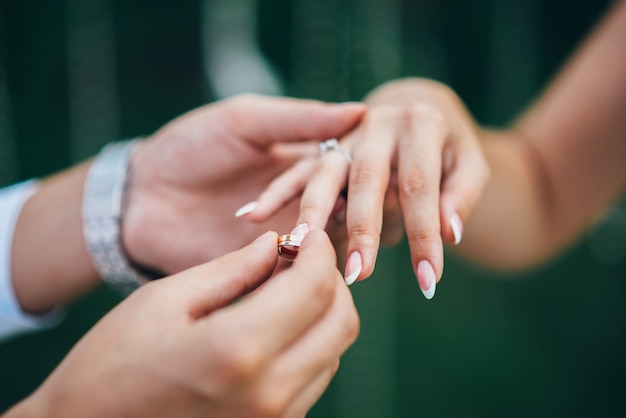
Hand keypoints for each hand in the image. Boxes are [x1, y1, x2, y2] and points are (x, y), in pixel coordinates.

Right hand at [8, 230, 358, 417]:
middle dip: (330, 280)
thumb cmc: (113, 362)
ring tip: (287, 288)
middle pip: (342, 322)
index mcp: (238, 350)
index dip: (318, 251)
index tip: (306, 234)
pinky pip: (316, 377)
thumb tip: (278, 245)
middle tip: (301, 258)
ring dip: (323, 311)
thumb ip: (232, 269)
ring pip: (335, 350)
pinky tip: (279, 324)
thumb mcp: (165, 300)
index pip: (315, 288)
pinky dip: (310, 342)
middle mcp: (269, 394)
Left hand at [123, 94, 363, 273]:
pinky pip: (293, 277)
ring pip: (322, 249)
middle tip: (326, 226)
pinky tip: (301, 278)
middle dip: (340, 223)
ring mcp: (284, 239)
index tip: (355, 188)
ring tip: (315, 253)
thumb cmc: (188, 147)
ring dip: (324, 252)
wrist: (138, 198)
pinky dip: (300, 278)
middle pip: (341, 214)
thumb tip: (361, 111)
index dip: (356, 181)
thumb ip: (298, 120)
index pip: (345, 174)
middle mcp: (301, 203)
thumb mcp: (244, 121)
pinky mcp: (264, 270)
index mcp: (303, 163)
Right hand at [240, 79, 488, 297]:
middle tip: (359, 274)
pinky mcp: (324, 147)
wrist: (417, 110)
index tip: (428, 280)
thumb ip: (461, 194)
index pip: (421, 185)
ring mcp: (346, 134)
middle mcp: (378, 124)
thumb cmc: (448, 146)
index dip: (424, 233)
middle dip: (363, 228)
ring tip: (303, 245)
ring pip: (326, 174)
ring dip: (314, 213)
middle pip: (369, 180)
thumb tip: (451, 234)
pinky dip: (276, 193)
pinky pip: (298, 171)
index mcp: (420, 122)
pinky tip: (251, 215)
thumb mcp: (470, 162)